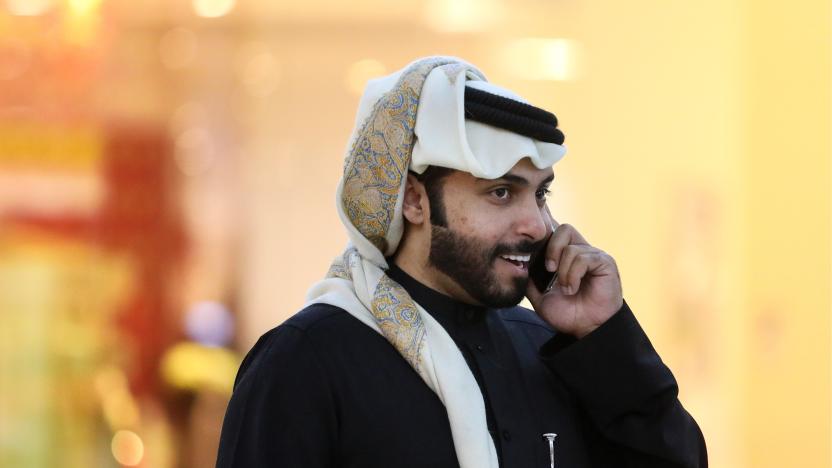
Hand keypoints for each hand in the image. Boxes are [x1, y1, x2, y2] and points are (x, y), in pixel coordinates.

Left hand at [526, 208, 623, 337]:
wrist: (585, 328)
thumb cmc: (566, 312)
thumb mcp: (539, 294)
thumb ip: (528, 277)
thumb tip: (515, 262)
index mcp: (564, 254)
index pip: (555, 229)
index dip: (546, 218)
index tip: (536, 208)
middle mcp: (580, 250)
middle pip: (563, 228)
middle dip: (551, 248)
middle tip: (548, 269)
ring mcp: (593, 255)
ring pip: (570, 247)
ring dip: (562, 271)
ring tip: (564, 288)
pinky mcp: (604, 262)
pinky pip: (582, 257)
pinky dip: (572, 274)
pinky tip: (572, 289)